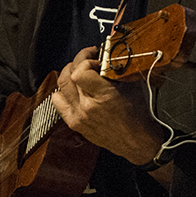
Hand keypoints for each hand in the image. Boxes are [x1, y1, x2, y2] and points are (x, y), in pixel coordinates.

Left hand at [51, 46, 166, 164]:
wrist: (136, 141)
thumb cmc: (138, 116)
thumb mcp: (132, 86)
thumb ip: (117, 69)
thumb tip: (108, 55)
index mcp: (104, 96)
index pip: (81, 70)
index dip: (87, 60)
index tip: (96, 59)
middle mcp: (87, 107)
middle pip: (69, 75)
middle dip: (78, 62)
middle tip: (89, 59)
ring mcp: (78, 116)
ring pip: (61, 86)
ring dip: (69, 74)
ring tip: (80, 71)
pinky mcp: (74, 123)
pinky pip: (57, 101)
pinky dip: (62, 91)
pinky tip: (73, 89)